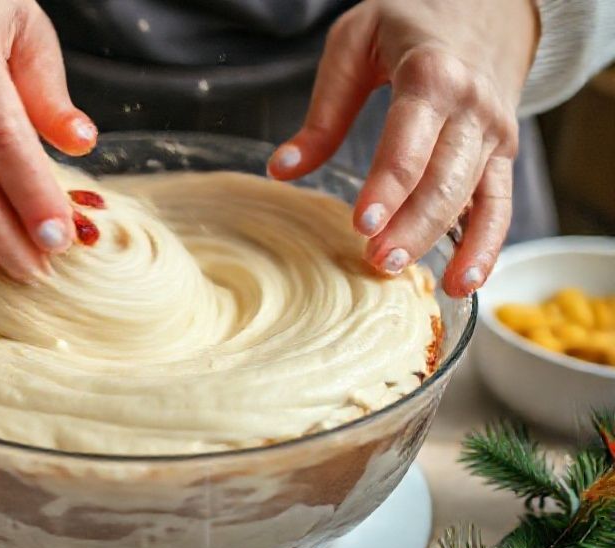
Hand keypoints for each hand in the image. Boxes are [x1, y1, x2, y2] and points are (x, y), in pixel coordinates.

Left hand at [267, 0, 538, 296]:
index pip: (409, 142)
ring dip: (442, 241)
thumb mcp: (354, 44)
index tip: (361, 223)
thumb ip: (322, 113)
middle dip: (411, 225)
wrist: (485, 6)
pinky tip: (463, 282)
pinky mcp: (502, 153)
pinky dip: (488, 245)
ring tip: (407, 276)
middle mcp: (470, 107)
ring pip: (472, 197)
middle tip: (375, 262)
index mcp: (430, 75)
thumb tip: (282, 169)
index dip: (387, 186)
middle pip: (443, 178)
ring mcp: (493, 132)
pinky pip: (500, 205)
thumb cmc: (409, 22)